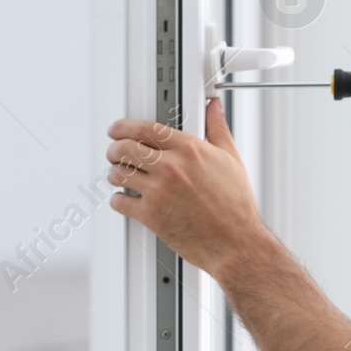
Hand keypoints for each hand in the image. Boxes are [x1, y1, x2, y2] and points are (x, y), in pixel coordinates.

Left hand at [106, 98, 268, 277]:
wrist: (235, 242)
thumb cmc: (236, 207)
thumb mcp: (231, 160)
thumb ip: (218, 129)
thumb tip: (215, 108)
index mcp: (189, 150)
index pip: (145, 128)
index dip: (124, 126)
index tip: (118, 129)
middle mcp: (171, 167)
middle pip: (124, 147)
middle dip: (114, 148)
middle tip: (114, 151)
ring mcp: (158, 191)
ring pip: (118, 173)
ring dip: (114, 173)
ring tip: (119, 175)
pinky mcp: (151, 215)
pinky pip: (119, 202)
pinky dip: (118, 200)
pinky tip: (125, 199)